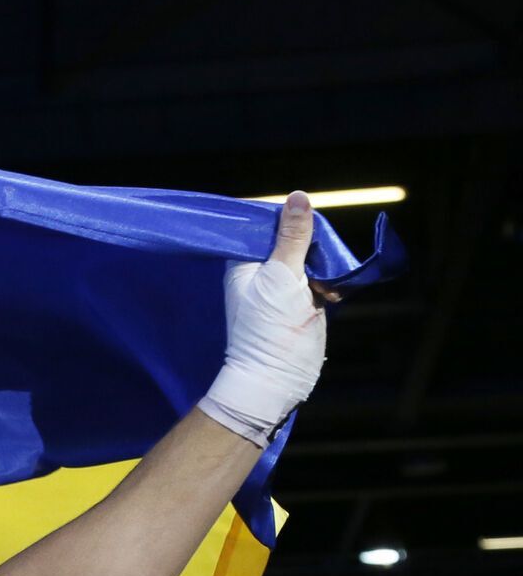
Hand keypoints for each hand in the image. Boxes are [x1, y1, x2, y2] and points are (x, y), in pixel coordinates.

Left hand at [196, 190, 334, 446]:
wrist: (276, 378)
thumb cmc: (268, 329)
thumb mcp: (282, 276)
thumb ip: (291, 238)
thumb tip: (297, 197)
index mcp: (244, 262)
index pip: (263, 224)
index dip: (284, 218)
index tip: (302, 222)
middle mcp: (261, 271)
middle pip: (293, 237)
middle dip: (311, 244)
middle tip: (316, 260)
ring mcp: (283, 286)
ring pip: (311, 257)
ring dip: (324, 265)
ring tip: (323, 285)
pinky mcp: (302, 300)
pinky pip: (320, 278)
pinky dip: (330, 283)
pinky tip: (330, 296)